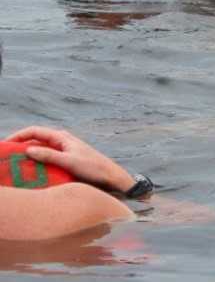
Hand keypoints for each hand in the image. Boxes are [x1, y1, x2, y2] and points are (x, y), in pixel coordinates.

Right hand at [5, 126, 133, 192]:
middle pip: (34, 140)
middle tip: (5, 159)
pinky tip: (29, 174)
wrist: (110, 177)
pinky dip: (35, 164)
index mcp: (61, 137)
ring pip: (39, 151)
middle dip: (19, 147)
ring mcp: (62, 151)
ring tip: (12, 167)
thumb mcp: (70, 161)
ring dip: (26, 157)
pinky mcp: (64, 161)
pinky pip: (45, 160)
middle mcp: (60, 142)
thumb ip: (50, 155)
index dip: (18, 136)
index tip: (4, 145)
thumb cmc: (93, 168)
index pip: (34, 131)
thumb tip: (28, 149)